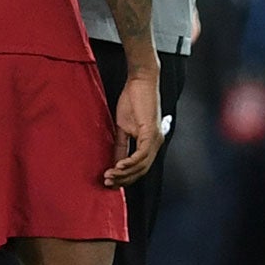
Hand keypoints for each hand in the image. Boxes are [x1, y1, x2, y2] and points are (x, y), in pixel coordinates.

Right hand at [105, 71, 162, 186]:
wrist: (140, 81)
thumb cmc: (133, 100)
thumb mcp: (123, 127)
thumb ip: (121, 145)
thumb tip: (115, 162)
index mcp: (150, 142)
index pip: (140, 167)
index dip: (126, 177)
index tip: (111, 182)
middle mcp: (156, 142)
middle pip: (142, 170)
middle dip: (124, 179)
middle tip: (108, 183)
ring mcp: (155, 138)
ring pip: (142, 165)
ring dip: (124, 173)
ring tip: (109, 176)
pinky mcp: (151, 131)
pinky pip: (142, 154)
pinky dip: (130, 162)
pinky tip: (118, 166)